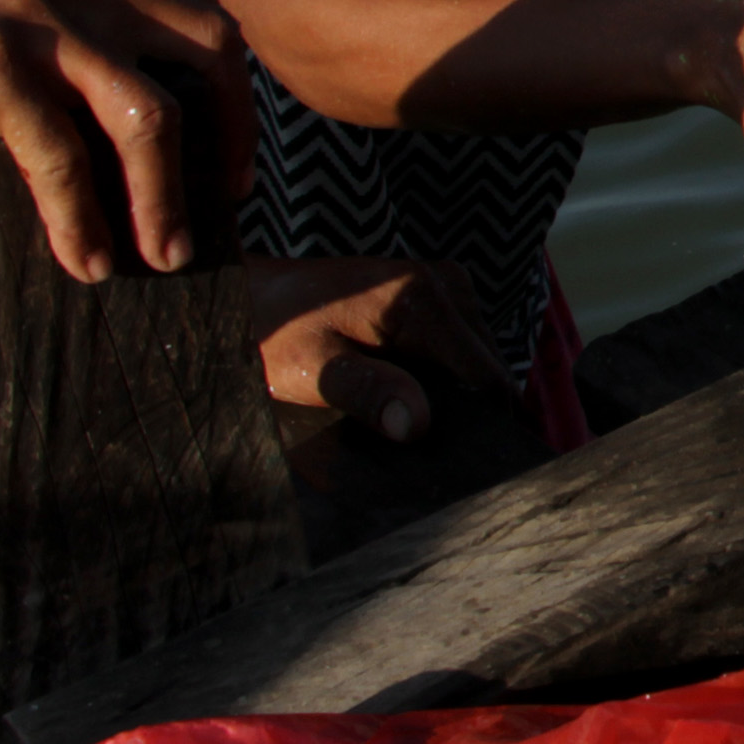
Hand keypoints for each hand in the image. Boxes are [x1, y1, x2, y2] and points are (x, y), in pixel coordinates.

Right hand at [0, 0, 250, 283]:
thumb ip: (67, 18)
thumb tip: (150, 96)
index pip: (199, 12)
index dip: (232, 90)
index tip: (230, 159)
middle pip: (206, 49)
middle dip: (230, 135)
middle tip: (221, 209)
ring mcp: (27, 10)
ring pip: (147, 115)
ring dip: (163, 198)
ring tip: (161, 258)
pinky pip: (64, 156)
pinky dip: (83, 219)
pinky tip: (84, 263)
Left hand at [251, 253, 506, 442]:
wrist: (255, 293)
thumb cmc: (276, 329)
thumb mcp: (310, 369)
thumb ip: (367, 392)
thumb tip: (418, 426)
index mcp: (421, 297)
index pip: (485, 373)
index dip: (484, 422)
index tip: (470, 461)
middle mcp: (446, 282)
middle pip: (488, 365)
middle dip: (468, 408)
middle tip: (422, 442)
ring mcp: (447, 283)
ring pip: (479, 357)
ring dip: (457, 391)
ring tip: (410, 415)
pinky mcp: (440, 291)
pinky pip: (462, 344)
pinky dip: (446, 373)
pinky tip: (410, 390)